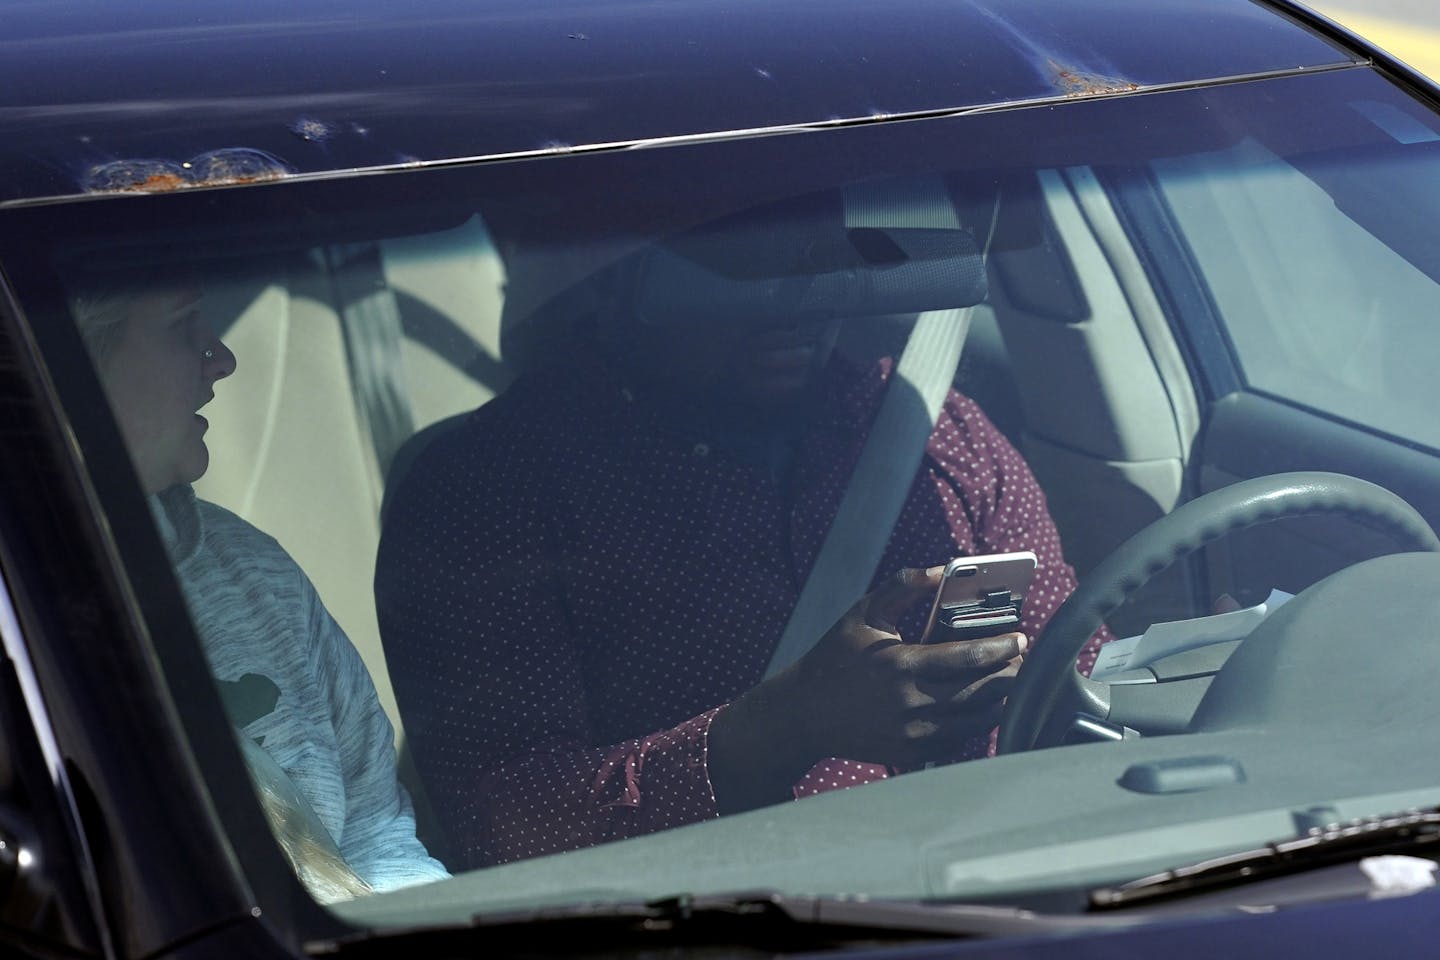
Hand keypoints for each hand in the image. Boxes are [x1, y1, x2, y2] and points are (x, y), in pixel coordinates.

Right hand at [785, 566, 1026, 766]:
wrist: (803, 713)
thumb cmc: (836, 657)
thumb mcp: (864, 614)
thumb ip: (903, 587)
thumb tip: (941, 571)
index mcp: (902, 664)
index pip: (968, 657)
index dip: (1001, 647)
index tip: (1019, 637)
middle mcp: (911, 703)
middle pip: (981, 691)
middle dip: (1010, 674)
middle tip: (1021, 659)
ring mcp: (913, 734)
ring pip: (977, 721)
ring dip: (999, 700)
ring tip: (1007, 681)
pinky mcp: (912, 755)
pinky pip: (959, 740)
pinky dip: (975, 722)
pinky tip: (979, 704)